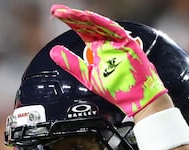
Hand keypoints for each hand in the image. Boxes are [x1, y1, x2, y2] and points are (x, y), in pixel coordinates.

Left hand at [49, 4, 167, 116]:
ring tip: (68, 14)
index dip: (68, 20)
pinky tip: (88, 18)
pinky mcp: (127, 42)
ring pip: (98, 24)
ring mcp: (116, 40)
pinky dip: (101, 23)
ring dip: (83, 18)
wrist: (135, 99)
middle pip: (87, 23)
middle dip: (71, 16)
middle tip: (56, 11)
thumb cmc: (116, 89)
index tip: (54, 13)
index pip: (81, 29)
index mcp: (97, 47)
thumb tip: (53, 52)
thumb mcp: (87, 76)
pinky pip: (113, 30)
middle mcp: (106, 41)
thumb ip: (71, 63)